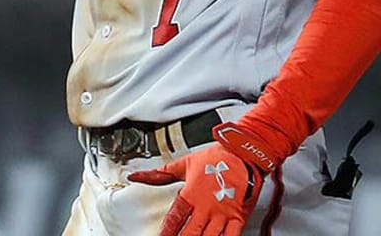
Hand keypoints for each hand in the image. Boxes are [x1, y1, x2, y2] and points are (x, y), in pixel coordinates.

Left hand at [127, 143, 265, 235]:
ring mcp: (222, 213)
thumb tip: (136, 176)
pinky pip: (231, 235)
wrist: (244, 152)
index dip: (166, 232)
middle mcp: (206, 206)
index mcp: (191, 193)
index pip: (174, 218)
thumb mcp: (184, 164)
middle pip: (190, 232)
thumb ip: (159, 174)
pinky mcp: (238, 216)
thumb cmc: (216, 157)